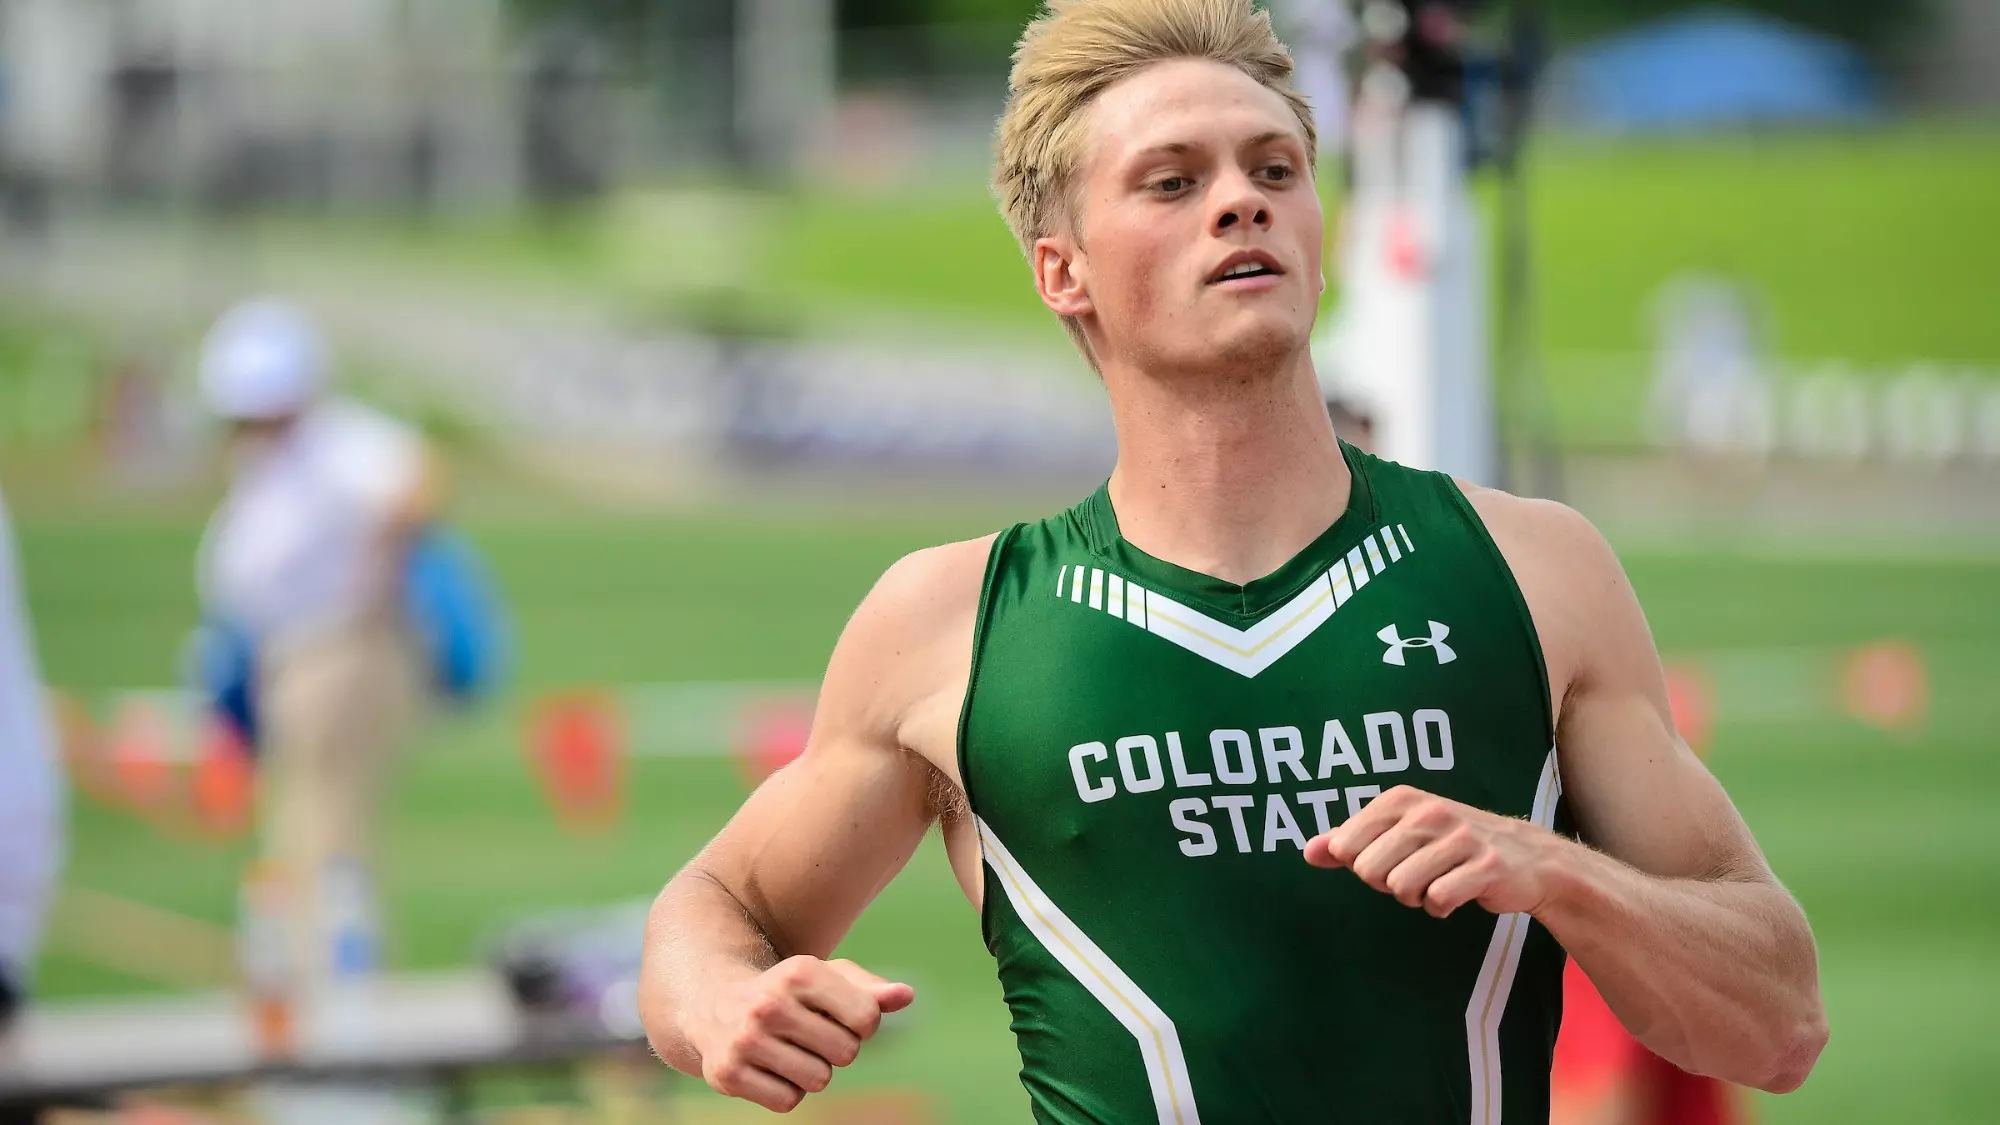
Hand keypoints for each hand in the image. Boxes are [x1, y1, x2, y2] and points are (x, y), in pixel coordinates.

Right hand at [686, 956, 914, 1112]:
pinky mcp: (728, 1074)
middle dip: (838, 1048)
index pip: (867, 1017)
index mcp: (800, 972)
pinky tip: (770, 1066)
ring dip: (813, 1071)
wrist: (713, 1004)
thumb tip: (906, 996)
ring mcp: (746, 1040)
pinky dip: (787, 1090)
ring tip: (790, 1049)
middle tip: (811, 1034)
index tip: (842, 1015)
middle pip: (846, 1052)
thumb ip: (870, 990)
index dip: (863, 1023)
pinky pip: (788, 1101)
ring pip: (819, 1080)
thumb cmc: (788, 992)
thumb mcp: (826, 979)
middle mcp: (770, 1003)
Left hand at [1304, 785, 1560, 918]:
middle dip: (1387, 885)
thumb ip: (1350, 841)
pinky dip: (1441, 907)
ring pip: (1401, 888)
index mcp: (1400, 800)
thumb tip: (1308, 852)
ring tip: (1436, 883)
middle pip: (1369, 871)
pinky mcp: (1485, 866)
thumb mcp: (1397, 834)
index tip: (1389, 860)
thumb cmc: (1448, 845)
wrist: (1524, 856)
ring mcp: (1460, 837)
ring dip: (1415, 897)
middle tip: (1416, 875)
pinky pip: (1438, 900)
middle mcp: (1428, 811)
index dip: (1362, 865)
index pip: (1346, 846)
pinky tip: (1456, 893)